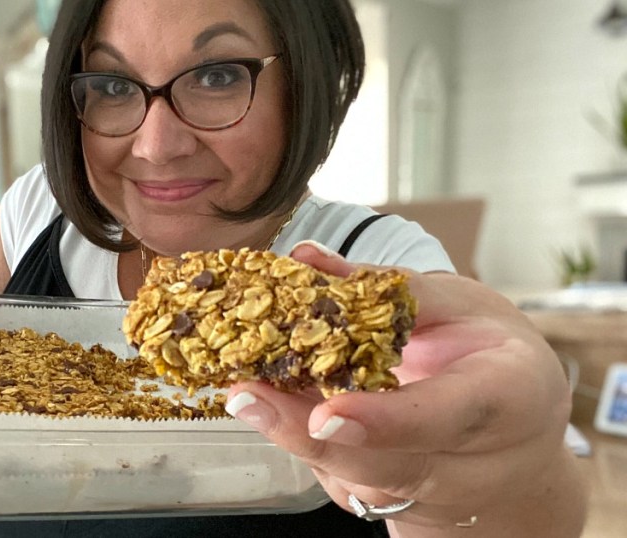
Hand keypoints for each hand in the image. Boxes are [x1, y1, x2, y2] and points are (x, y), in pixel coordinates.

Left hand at [226, 242, 585, 535]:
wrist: (514, 438)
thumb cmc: (490, 355)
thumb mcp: (463, 305)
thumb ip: (387, 288)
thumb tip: (306, 259)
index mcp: (507, 399)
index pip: (446, 418)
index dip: (385, 420)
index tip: (327, 414)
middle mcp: (468, 462)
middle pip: (382, 464)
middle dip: (308, 433)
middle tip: (248, 394)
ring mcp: (422, 490)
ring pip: (349, 475)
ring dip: (289, 435)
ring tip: (242, 389)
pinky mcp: (381, 497)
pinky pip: (334, 471)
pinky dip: (296, 436)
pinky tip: (263, 399)